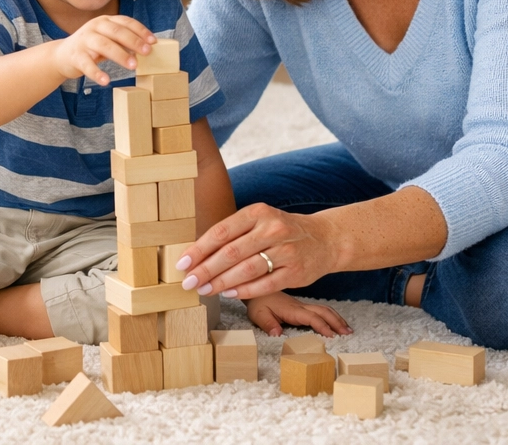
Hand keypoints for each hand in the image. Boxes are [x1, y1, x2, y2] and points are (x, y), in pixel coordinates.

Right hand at [51, 16, 156, 84]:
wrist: (61, 55)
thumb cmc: (90, 47)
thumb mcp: (107, 39)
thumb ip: (123, 40)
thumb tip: (147, 48)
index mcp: (105, 21)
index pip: (125, 22)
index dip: (140, 30)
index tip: (153, 42)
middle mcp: (94, 27)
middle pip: (116, 32)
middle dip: (133, 41)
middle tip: (147, 53)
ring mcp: (84, 41)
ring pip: (104, 45)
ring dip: (120, 54)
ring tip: (133, 65)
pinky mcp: (75, 56)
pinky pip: (87, 65)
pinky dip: (97, 73)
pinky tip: (106, 81)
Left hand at [178, 202, 339, 299]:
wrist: (324, 238)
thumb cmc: (281, 230)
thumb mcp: (259, 221)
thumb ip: (233, 234)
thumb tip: (197, 253)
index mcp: (258, 213)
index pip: (222, 232)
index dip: (199, 249)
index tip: (182, 263)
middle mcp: (272, 229)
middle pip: (231, 252)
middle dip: (206, 269)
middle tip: (188, 282)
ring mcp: (285, 250)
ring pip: (246, 270)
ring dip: (221, 282)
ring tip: (204, 290)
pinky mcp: (295, 272)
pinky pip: (265, 284)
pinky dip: (244, 290)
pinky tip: (229, 293)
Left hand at [246, 291, 349, 337]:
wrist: (256, 290)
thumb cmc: (257, 303)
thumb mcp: (258, 314)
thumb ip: (267, 323)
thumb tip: (277, 333)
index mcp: (291, 309)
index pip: (311, 317)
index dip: (322, 326)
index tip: (332, 336)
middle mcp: (300, 306)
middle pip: (323, 311)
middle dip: (336, 322)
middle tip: (348, 334)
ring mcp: (302, 306)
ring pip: (324, 309)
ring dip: (337, 318)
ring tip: (348, 330)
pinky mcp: (302, 307)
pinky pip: (320, 310)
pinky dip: (331, 316)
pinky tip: (337, 323)